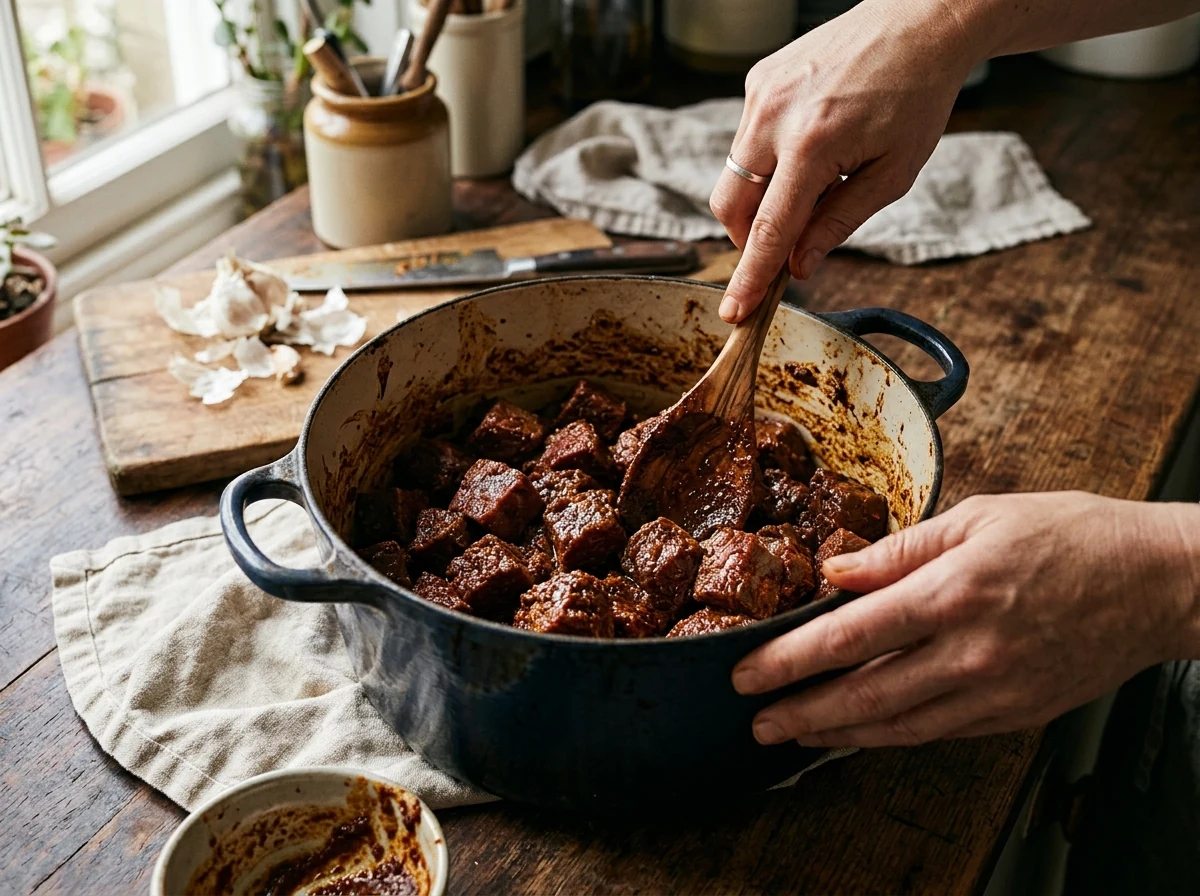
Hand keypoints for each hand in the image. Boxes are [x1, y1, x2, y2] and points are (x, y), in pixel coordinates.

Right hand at [710, 0, 981, 321]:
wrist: (918, 22)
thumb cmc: (915, 96)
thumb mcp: (892, 175)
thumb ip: (838, 223)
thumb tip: (799, 265)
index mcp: (813, 145)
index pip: (767, 230)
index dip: (750, 277)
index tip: (734, 311)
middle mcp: (774, 117)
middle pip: (730, 206)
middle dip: (748, 238)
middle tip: (787, 245)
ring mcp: (760, 95)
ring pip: (733, 175)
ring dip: (761, 196)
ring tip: (813, 180)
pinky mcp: (758, 80)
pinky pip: (745, 140)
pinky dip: (768, 159)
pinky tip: (810, 142)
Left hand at [732, 492, 1199, 747]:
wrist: (1157, 582)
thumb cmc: (1071, 536)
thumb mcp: (978, 517)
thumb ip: (898, 550)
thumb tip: (836, 572)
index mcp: (953, 592)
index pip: (849, 635)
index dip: (790, 658)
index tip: (747, 671)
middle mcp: (969, 651)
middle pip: (864, 694)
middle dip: (801, 711)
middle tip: (756, 720)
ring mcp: (994, 690)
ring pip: (897, 725)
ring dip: (837, 734)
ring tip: (794, 734)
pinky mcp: (1015, 712)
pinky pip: (938, 732)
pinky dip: (890, 735)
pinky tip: (860, 732)